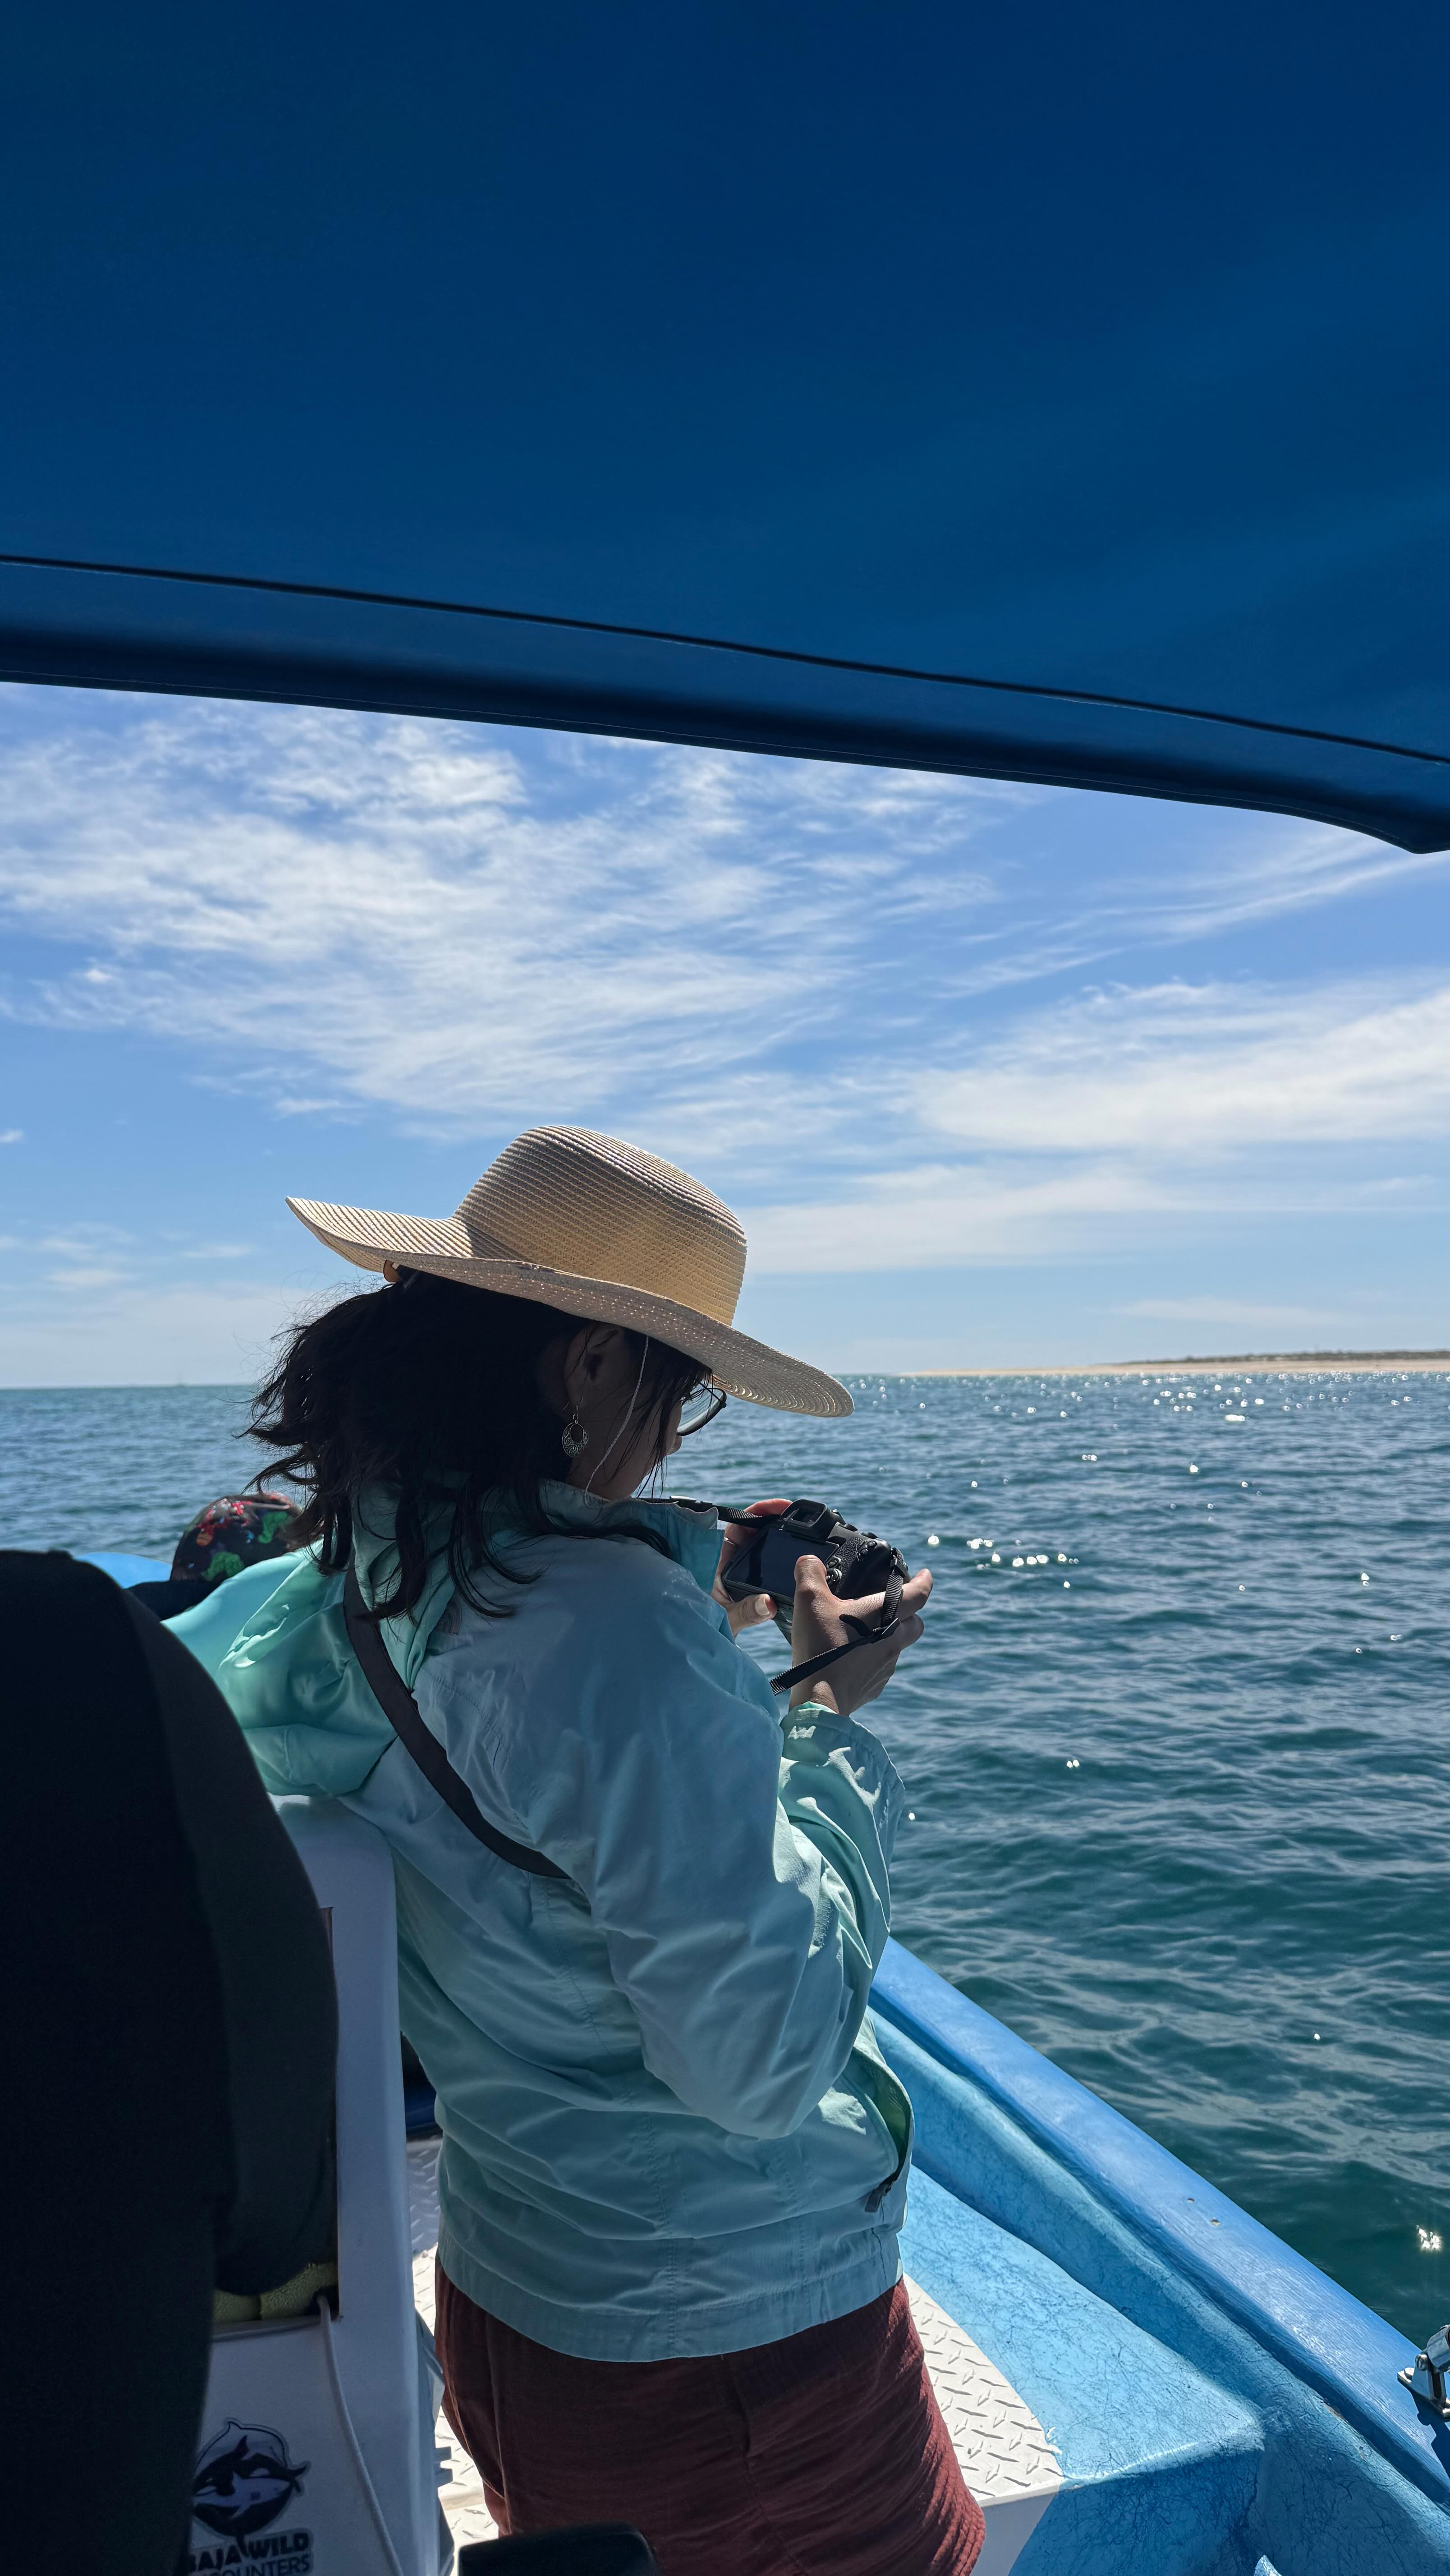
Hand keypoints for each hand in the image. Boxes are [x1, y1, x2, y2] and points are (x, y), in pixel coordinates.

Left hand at [713, 1498, 789, 1637]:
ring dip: (780, 1539)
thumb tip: (767, 1602)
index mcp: (719, 1562)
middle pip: (754, 1532)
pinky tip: (800, 1562)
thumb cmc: (705, 1628)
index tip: (779, 1507)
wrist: (705, 1647)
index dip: (757, 1512)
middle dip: (775, 1521)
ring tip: (805, 1533)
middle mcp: (731, 1563)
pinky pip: (768, 1567)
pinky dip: (782, 1560)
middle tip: (800, 1516)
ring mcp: (742, 1573)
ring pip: (762, 1548)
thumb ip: (746, 1611)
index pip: (737, 1525)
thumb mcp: (726, 1618)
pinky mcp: (752, 1586)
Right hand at [786, 1554, 930, 1716]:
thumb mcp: (809, 1600)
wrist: (820, 1699)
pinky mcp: (875, 1686)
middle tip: (892, 1607)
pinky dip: (870, 1660)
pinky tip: (847, 1659)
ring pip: (897, 1647)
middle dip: (910, 1614)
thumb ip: (810, 1572)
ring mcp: (886, 1667)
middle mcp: (894, 1641)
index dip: (925, 1581)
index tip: (926, 1574)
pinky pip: (879, 1667)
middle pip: (916, 1624)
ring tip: (859, 1633)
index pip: (919, 1594)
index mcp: (886, 1616)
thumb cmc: (820, 1645)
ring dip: (886, 1637)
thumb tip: (810, 1561)